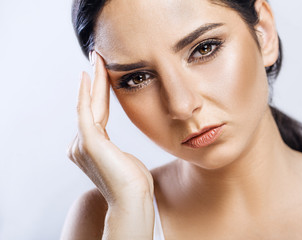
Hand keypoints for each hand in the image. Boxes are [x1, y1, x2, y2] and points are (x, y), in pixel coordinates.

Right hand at [67, 52, 153, 206]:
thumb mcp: (125, 160)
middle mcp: (82, 144)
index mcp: (92, 147)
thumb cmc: (134, 183)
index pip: (97, 113)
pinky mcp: (88, 143)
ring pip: (90, 105)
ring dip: (94, 81)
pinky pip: (86, 112)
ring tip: (97, 59)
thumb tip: (117, 147)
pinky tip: (88, 76)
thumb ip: (116, 150)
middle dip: (96, 81)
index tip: (103, 73)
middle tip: (97, 57)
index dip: (99, 92)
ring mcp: (82, 143)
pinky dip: (86, 94)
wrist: (134, 200)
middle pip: (91, 105)